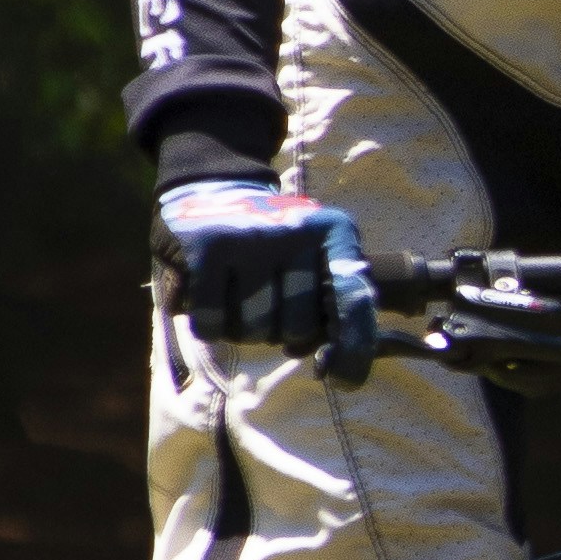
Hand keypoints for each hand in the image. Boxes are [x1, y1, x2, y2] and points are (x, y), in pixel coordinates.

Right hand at [159, 176, 378, 385]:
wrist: (211, 184)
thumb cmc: (270, 240)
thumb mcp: (316, 253)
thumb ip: (337, 304)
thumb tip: (334, 369)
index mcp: (334, 231)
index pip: (354, 301)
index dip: (351, 349)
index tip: (337, 376)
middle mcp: (296, 230)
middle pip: (296, 327)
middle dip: (278, 329)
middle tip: (265, 301)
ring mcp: (251, 238)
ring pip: (253, 331)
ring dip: (242, 327)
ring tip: (236, 292)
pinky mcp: (207, 249)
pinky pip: (212, 325)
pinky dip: (208, 323)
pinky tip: (209, 293)